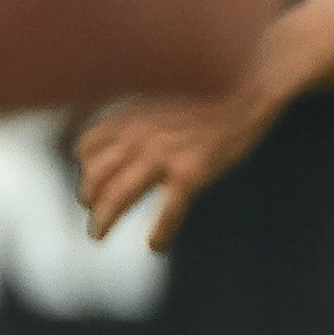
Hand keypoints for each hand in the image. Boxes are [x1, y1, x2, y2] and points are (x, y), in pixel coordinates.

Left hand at [74, 82, 273, 249]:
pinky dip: (159, 232)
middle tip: (93, 214)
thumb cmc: (209, 92)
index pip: (86, 147)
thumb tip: (122, 137)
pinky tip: (156, 246)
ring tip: (98, 235)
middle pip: (95, 177)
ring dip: (103, 220)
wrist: (248, 88)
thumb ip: (137, 117)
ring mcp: (163, 156)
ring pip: (118, 196)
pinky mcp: (191, 173)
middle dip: (88, 199)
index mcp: (129, 117)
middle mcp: (138, 136)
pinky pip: (167, 211)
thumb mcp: (159, 96)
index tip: (92, 181)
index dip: (85, 167)